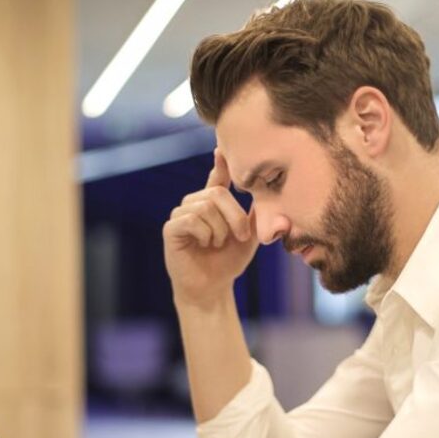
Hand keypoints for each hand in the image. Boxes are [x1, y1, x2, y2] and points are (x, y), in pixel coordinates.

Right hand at [163, 150, 258, 306]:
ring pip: (205, 206)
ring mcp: (181, 215)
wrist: (212, 288)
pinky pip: (191, 220)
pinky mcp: (171, 229)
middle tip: (241, 236)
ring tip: (218, 244)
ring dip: (220, 229)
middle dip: (235, 216)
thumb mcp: (249, 236)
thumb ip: (254, 214)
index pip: (217, 178)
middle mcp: (195, 204)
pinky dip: (205, 233)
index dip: (220, 163)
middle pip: (216, 194)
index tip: (221, 149)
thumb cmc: (229, 262)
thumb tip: (266, 192)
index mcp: (213, 204)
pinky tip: (205, 244)